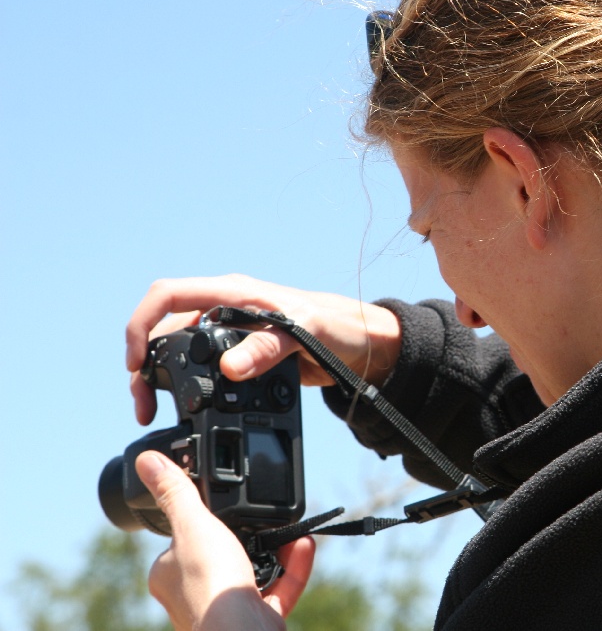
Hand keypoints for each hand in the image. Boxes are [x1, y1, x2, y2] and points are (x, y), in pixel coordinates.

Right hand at [126, 275, 401, 423]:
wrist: (361, 345)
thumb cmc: (337, 327)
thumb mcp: (304, 334)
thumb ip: (268, 348)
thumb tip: (229, 368)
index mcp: (234, 294)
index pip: (170, 295)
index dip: (142, 324)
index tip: (135, 362)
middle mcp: (225, 309)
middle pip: (165, 329)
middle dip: (145, 363)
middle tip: (142, 405)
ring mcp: (231, 333)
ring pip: (178, 351)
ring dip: (160, 378)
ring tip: (153, 410)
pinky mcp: (240, 355)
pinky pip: (201, 368)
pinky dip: (185, 386)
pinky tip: (184, 408)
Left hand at [136, 450, 314, 629]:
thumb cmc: (210, 586)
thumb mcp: (193, 525)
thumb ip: (176, 491)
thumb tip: (146, 461)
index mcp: (169, 575)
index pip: (184, 540)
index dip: (205, 521)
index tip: (226, 505)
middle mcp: (195, 595)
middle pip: (225, 553)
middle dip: (250, 534)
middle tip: (264, 516)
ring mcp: (229, 608)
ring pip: (256, 569)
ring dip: (277, 546)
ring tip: (290, 528)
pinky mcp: (259, 616)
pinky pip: (281, 586)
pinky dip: (294, 565)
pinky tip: (303, 545)